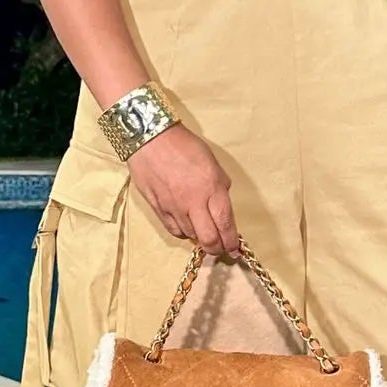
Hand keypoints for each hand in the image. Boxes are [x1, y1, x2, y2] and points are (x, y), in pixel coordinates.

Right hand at [126, 123, 240, 255]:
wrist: (150, 138)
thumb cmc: (184, 145)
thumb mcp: (212, 162)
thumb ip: (220, 186)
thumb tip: (222, 205)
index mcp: (211, 188)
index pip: (225, 224)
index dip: (232, 241)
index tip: (235, 248)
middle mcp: (193, 202)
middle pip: (208, 239)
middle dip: (218, 248)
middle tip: (221, 247)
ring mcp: (174, 208)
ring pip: (191, 236)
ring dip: (200, 238)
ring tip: (204, 232)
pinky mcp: (158, 209)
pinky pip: (174, 230)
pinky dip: (184, 232)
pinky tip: (187, 226)